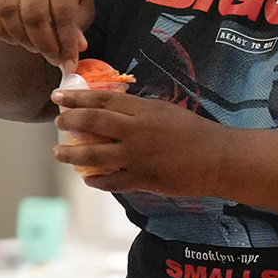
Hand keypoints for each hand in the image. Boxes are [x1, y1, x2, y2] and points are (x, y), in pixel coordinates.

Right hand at [0, 0, 93, 69]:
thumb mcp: (82, 0)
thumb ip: (80, 23)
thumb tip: (78, 47)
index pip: (63, 11)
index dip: (67, 40)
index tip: (70, 63)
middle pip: (34, 15)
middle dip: (45, 44)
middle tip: (54, 60)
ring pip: (9, 14)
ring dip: (23, 39)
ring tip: (36, 49)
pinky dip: (2, 33)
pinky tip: (17, 40)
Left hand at [52, 89, 226, 196]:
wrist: (219, 159)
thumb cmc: (196, 132)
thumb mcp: (167, 111)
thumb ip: (140, 111)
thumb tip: (112, 110)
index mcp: (144, 110)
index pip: (103, 99)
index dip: (77, 97)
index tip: (58, 96)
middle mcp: (137, 131)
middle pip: (93, 122)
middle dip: (70, 120)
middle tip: (57, 121)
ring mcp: (138, 157)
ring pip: (94, 154)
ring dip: (72, 154)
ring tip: (58, 152)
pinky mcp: (143, 179)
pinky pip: (111, 181)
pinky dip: (95, 180)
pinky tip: (87, 178)